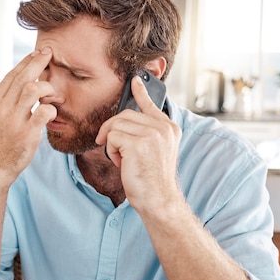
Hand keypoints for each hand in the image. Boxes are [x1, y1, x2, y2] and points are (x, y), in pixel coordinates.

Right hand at [0, 48, 56, 181]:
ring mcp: (15, 122)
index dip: (25, 62)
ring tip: (50, 91)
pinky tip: (51, 111)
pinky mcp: (27, 135)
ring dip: (45, 86)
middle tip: (49, 54)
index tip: (37, 53)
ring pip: (32, 91)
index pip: (11, 76)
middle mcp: (2, 110)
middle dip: (38, 62)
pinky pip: (43, 113)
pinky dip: (50, 108)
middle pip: (23, 78)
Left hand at [95, 76, 181, 210]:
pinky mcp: (139, 143)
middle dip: (112, 131)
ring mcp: (152, 134)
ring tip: (123, 159)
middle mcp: (163, 127)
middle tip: (113, 149)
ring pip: (116, 125)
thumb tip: (121, 121)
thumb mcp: (153, 151)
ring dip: (112, 143)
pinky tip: (122, 163)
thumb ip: (145, 133)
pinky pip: (111, 137)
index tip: (135, 80)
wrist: (159, 200)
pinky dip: (110, 151)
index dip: (140, 91)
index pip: (151, 104)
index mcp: (169, 127)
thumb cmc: (151, 179)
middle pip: (124, 115)